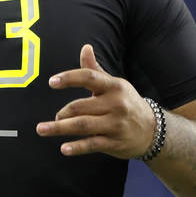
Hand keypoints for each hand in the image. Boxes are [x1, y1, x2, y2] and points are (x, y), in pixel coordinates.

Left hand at [37, 43, 156, 158]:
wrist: (152, 130)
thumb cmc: (126, 103)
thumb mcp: (114, 85)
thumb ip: (95, 70)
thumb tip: (85, 47)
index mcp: (114, 86)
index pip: (89, 78)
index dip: (69, 78)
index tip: (52, 82)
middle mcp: (116, 104)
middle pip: (81, 106)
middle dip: (62, 112)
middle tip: (56, 116)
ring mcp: (115, 124)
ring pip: (83, 125)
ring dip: (59, 128)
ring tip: (42, 129)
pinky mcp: (114, 142)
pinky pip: (92, 144)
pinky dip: (77, 147)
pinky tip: (63, 149)